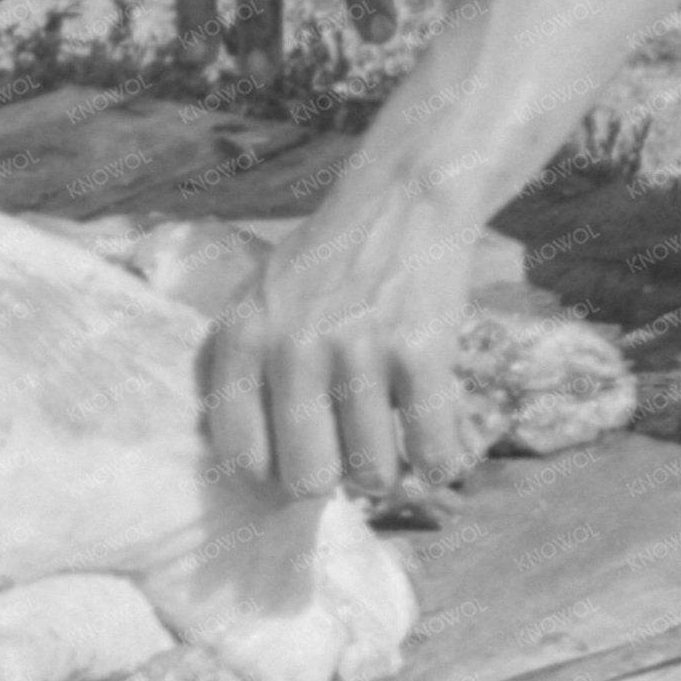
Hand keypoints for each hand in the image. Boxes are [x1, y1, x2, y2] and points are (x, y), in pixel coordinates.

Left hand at [199, 181, 478, 498]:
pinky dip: (439, 463)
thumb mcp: (257, 298)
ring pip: (373, 475)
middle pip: (307, 479)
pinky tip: (434, 442)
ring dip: (387, 470)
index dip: (271, 475)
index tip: (293, 465)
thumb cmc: (325, 262)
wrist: (401, 201)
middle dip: (332, 480)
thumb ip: (241, 368)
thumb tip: (242, 467)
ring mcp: (357, 353)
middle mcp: (292, 350)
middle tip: (344, 458)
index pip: (241, 453)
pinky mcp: (420, 355)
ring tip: (388, 440)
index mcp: (243, 338)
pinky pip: (432, 454)